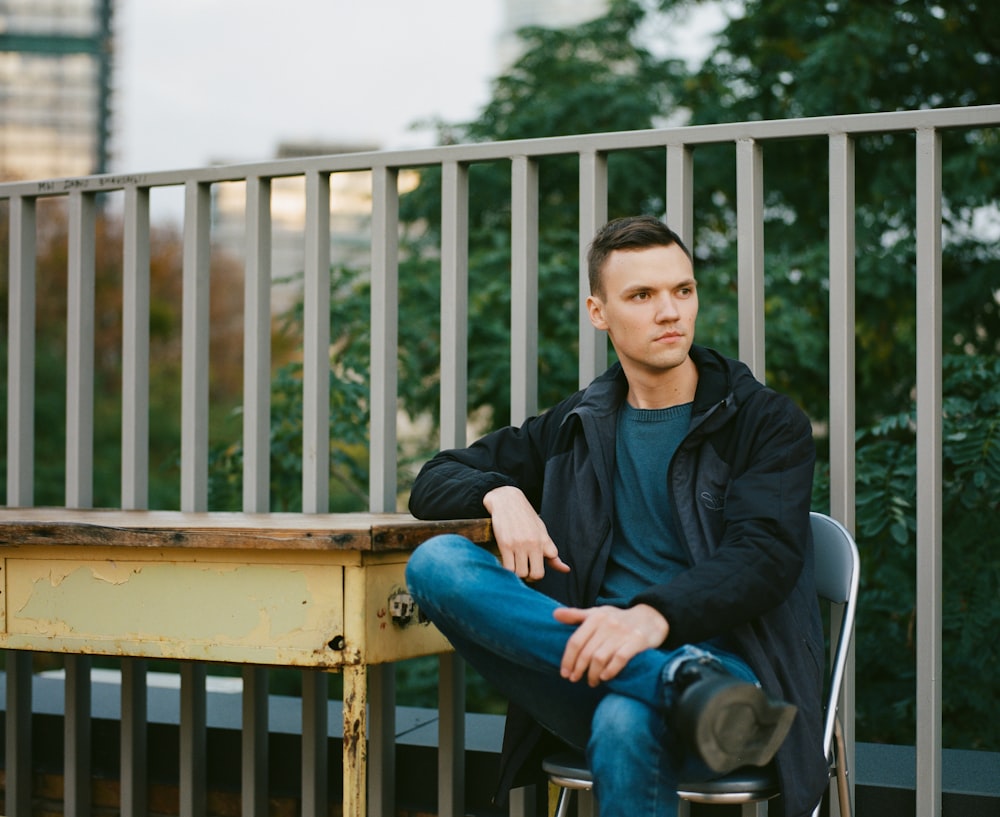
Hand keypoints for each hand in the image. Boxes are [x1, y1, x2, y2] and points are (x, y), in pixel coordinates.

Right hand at [483, 486, 570, 580]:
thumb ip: (552, 553)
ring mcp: (518, 544)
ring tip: (514, 565)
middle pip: (536, 575)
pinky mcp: (504, 544)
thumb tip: (566, 570)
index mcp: (544, 540)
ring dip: (517, 574)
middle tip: (524, 570)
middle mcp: (533, 543)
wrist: (507, 499)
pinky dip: (507, 570)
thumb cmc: (525, 517)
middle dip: (530, 576)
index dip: (540, 570)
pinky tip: (506, 563)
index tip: (533, 566)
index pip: (550, 565)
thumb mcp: (542, 532)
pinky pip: (507, 568)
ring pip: (520, 573)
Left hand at [554, 603, 668, 686]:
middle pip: (586, 652)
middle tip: (575, 680)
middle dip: (578, 669)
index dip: (567, 659)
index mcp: (595, 617)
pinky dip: (611, 670)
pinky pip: (620, 659)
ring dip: (593, 674)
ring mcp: (622, 633)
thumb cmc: (618, 618)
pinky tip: (606, 677)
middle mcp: (607, 624)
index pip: (575, 641)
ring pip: (600, 658)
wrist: (650, 616)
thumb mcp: (597, 613)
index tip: (564, 673)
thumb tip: (554, 614)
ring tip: (592, 681)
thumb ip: (576, 615)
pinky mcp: (637, 641)